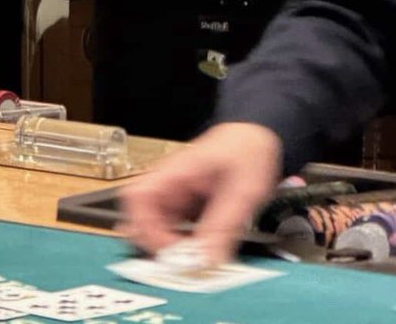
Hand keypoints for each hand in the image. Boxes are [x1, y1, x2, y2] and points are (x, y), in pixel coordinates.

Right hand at [121, 122, 281, 263]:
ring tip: (192, 258)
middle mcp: (170, 181)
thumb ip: (223, 227)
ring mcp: (177, 191)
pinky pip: (174, 225)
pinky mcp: (187, 200)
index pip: (139, 197)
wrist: (256, 135)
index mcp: (175, 171)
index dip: (145, 227)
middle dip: (154, 241)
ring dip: (169, 243)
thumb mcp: (241, 191)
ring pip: (157, 223)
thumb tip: (207, 261)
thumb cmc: (246, 149)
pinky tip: (199, 249)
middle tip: (176, 260)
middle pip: (141, 214)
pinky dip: (182, 240)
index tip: (168, 249)